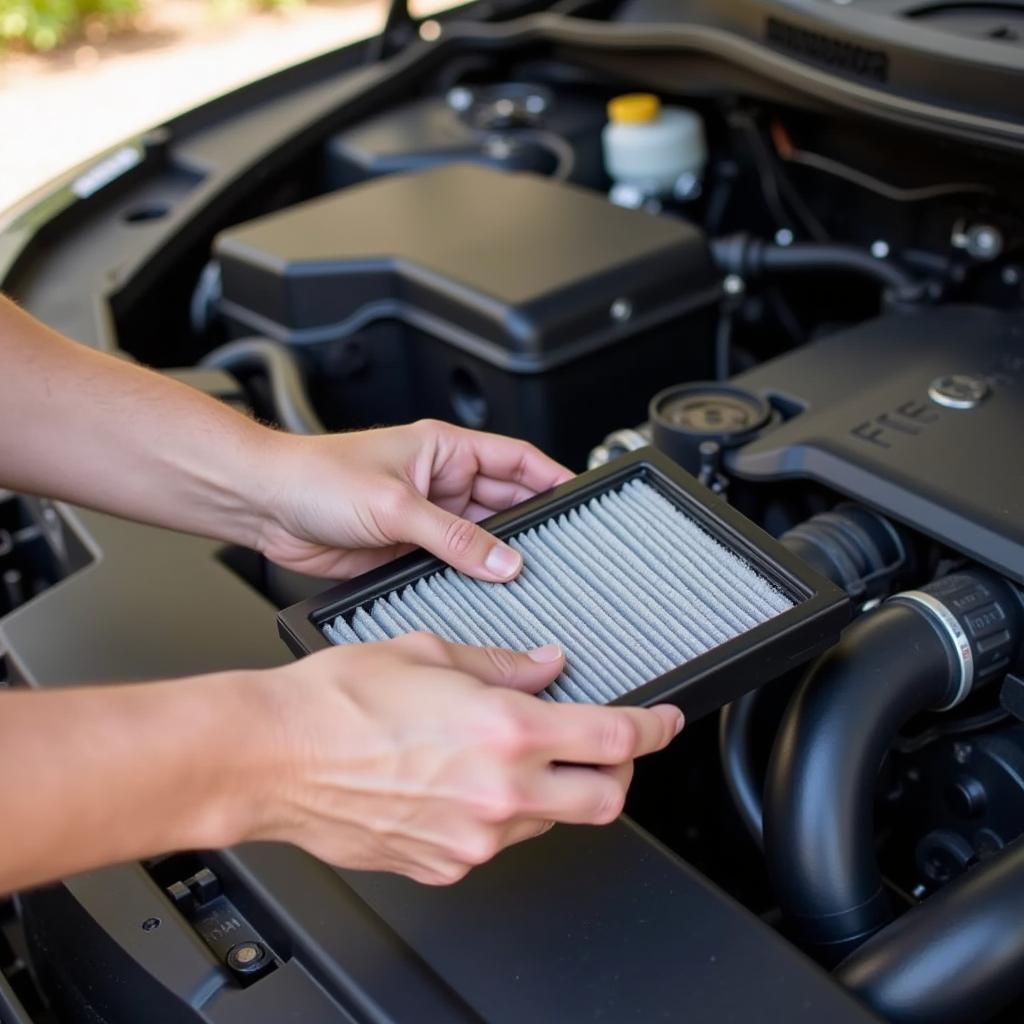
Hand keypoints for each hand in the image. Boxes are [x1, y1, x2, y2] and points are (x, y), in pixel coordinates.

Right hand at [248, 633, 683, 884]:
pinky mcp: (442, 865)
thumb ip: (502, 664)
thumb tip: (545, 665)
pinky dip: (501, 816)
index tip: (665, 722)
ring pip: (550, 823)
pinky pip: (495, 845)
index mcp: (505, 731)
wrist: (271, 757)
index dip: (654, 730)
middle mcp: (499, 792)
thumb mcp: (429, 654)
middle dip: (619, 774)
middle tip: (606, 749)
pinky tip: (466, 785)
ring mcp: (472, 839)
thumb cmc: (337, 700)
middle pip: (604, 800)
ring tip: (513, 757)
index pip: (613, 739)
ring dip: (554, 792)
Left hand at [251, 420, 572, 580]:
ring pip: (480, 538)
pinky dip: (468, 577)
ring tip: (522, 578)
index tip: (580, 498)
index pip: (516, 459)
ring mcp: (425, 516)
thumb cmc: (317, 476)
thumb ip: (454, 536)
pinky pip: (452, 563)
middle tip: (553, 552)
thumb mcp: (396, 505)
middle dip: (528, 526)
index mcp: (444, 449)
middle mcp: (440, 481)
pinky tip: (482, 592)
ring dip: (497, 556)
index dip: (551, 477)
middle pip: (504, 503)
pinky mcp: (407, 548)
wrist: (266, 505)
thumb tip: (502, 560)